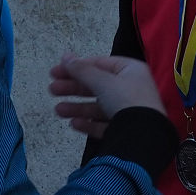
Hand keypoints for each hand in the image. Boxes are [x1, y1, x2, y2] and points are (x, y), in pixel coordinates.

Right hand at [50, 53, 165, 136]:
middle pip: (97, 85)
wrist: (144, 137)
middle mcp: (131, 88)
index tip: (56, 71)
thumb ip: (82, 70)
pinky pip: (104, 124)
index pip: (99, 64)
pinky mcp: (126, 130)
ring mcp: (129, 111)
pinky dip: (88, 123)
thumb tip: (65, 56)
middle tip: (51, 89)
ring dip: (77, 107)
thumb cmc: (125, 100)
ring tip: (57, 111)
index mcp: (130, 70)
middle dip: (73, 88)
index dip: (77, 66)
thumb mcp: (102, 81)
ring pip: (98, 106)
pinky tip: (74, 124)